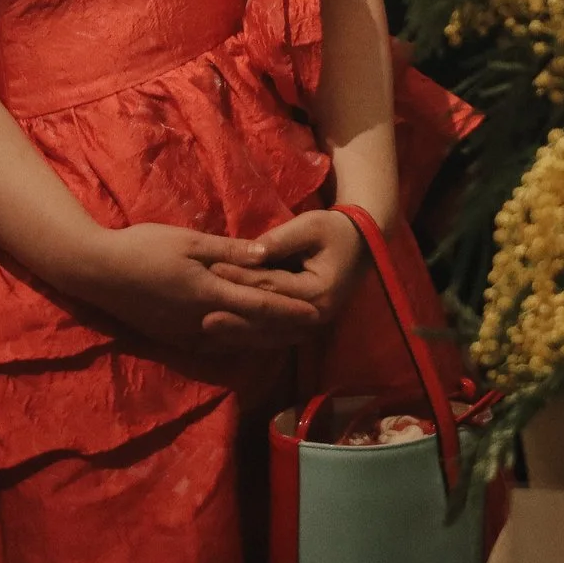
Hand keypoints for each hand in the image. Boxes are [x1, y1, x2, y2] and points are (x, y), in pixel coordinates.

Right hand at [66, 224, 325, 351]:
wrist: (98, 272)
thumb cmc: (143, 247)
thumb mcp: (188, 241)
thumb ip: (229, 251)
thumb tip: (266, 256)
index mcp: (210, 293)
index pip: (261, 306)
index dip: (291, 311)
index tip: (316, 313)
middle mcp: (203, 321)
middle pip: (254, 331)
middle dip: (285, 330)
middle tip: (312, 328)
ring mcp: (187, 334)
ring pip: (237, 342)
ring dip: (265, 340)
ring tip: (289, 336)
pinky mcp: (173, 338)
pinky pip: (216, 345)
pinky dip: (239, 342)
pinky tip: (248, 339)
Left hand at [209, 209, 369, 324]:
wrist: (361, 244)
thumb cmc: (334, 230)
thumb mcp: (309, 227)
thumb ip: (280, 241)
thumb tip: (250, 252)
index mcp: (317, 292)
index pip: (271, 287)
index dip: (241, 278)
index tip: (213, 269)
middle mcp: (315, 315)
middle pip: (268, 319)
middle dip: (235, 317)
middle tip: (202, 316)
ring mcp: (311, 325)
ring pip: (270, 334)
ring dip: (239, 333)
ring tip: (209, 329)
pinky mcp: (304, 325)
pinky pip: (275, 334)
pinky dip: (251, 335)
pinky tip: (228, 335)